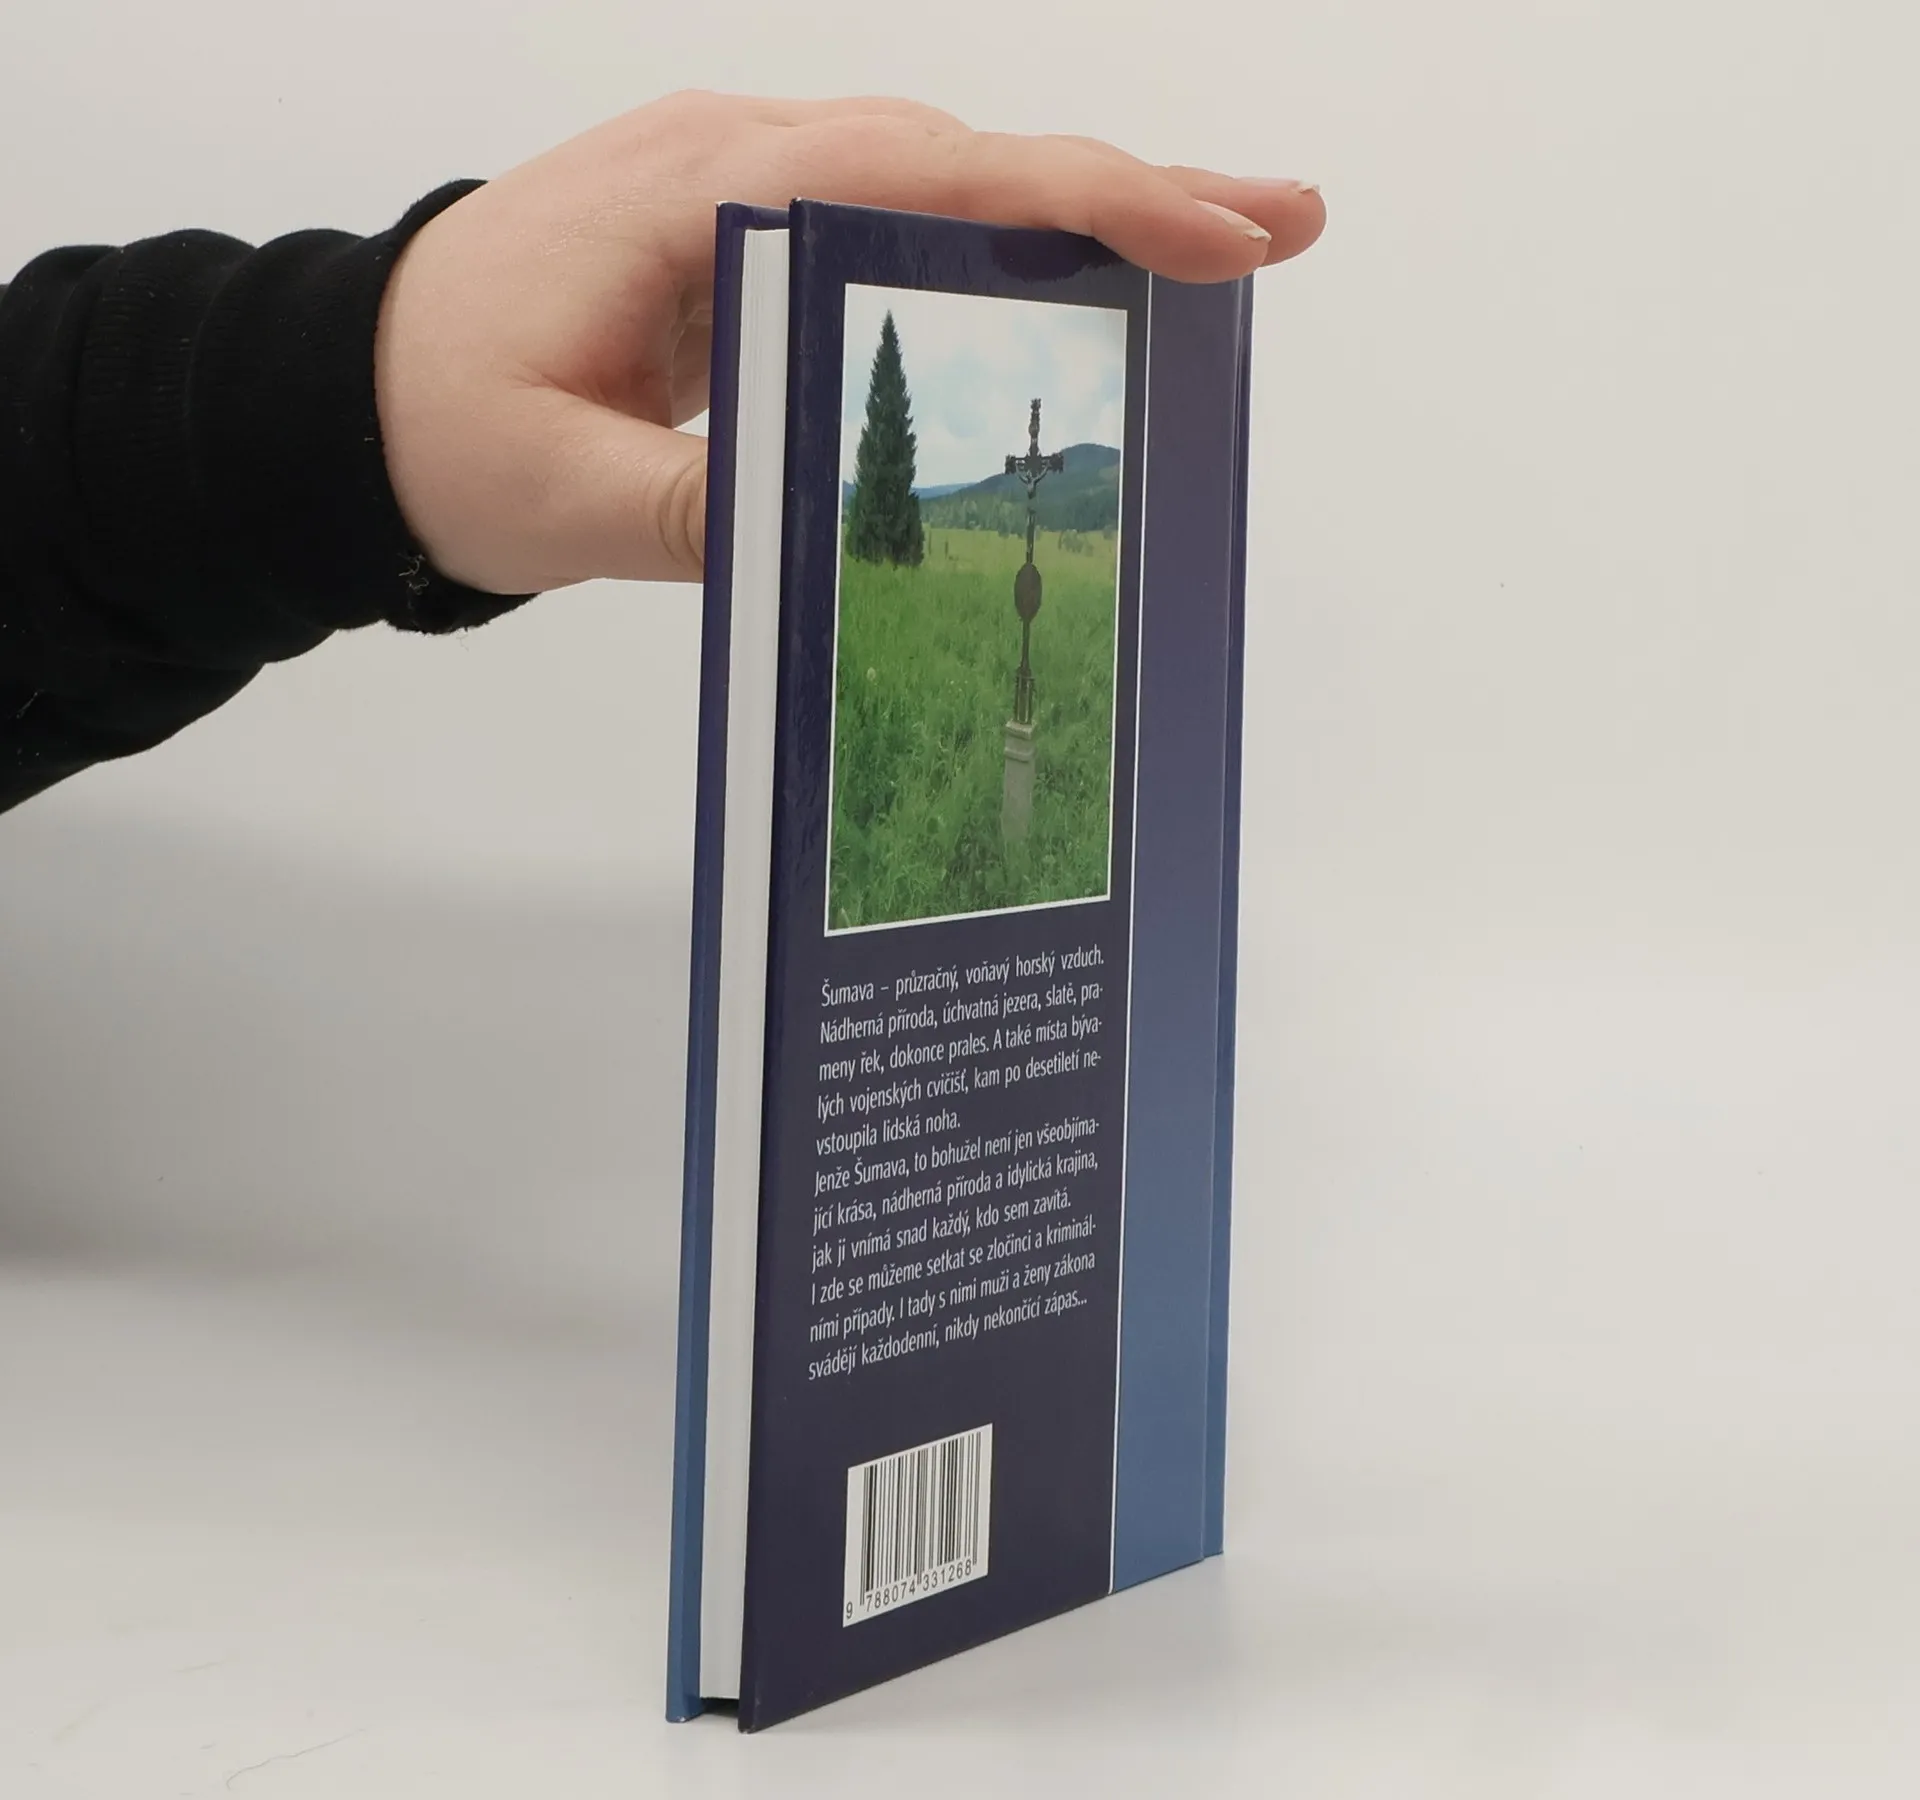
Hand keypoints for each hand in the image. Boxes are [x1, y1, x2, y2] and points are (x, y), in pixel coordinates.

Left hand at [374, 91, 1324, 594]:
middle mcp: (739, 159)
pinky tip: (1071, 281)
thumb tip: (838, 530)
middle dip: (1128, 189)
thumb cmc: (441, 427)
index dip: (1074, 199)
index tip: (1206, 232)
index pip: (921, 174)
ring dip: (1079, 214)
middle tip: (1278, 228)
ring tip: (1218, 249)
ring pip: (942, 184)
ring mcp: (747, 188)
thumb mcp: (560, 496)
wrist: (355, 395)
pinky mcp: (750, 237)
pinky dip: (997, 249)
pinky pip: (895, 227)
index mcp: (702, 190)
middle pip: (964, 158)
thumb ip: (695, 511)